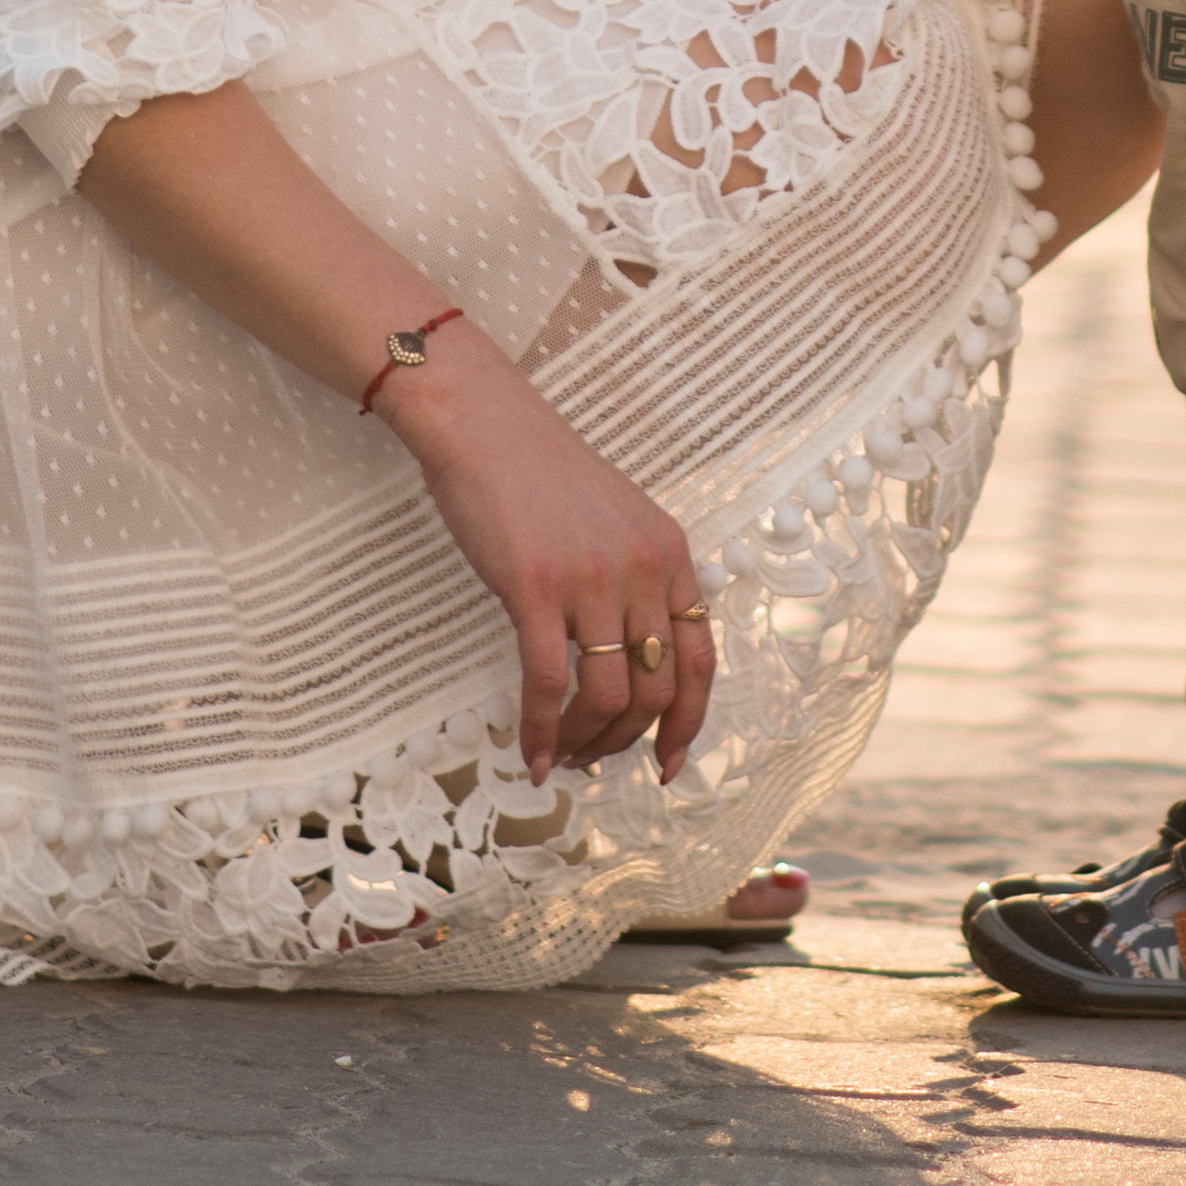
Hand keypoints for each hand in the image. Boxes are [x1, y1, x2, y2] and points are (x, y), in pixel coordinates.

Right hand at [384, 338, 711, 787]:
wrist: (484, 423)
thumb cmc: (540, 472)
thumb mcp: (617, 518)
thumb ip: (635, 576)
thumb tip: (630, 652)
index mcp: (669, 552)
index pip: (701, 658)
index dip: (689, 721)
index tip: (669, 762)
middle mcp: (643, 569)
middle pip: (657, 689)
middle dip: (629, 742)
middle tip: (595, 760)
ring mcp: (592, 580)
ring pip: (609, 698)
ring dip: (586, 743)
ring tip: (562, 756)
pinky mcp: (536, 589)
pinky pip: (548, 684)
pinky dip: (540, 732)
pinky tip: (528, 754)